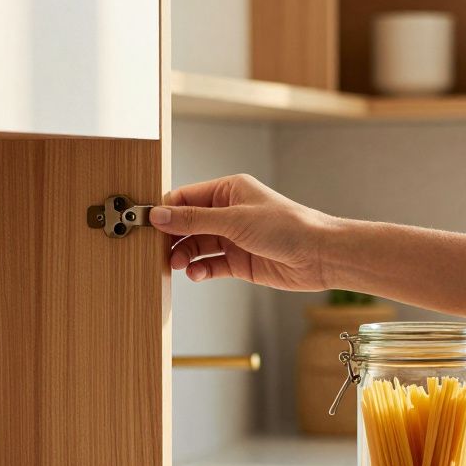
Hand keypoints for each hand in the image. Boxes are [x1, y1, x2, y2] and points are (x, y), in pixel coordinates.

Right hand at [151, 174, 348, 290]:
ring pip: (196, 245)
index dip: (166, 211)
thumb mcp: (234, 220)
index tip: (146, 224)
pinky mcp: (238, 261)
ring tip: (176, 265)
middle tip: (158, 251)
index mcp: (228, 190)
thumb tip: (159, 215)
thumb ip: (194, 220)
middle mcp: (229, 212)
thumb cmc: (287, 227)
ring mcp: (233, 238)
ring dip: (184, 255)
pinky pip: (210, 264)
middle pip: (188, 224)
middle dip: (172, 237)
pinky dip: (200, 270)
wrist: (319, 256)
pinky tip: (195, 274)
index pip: (186, 198)